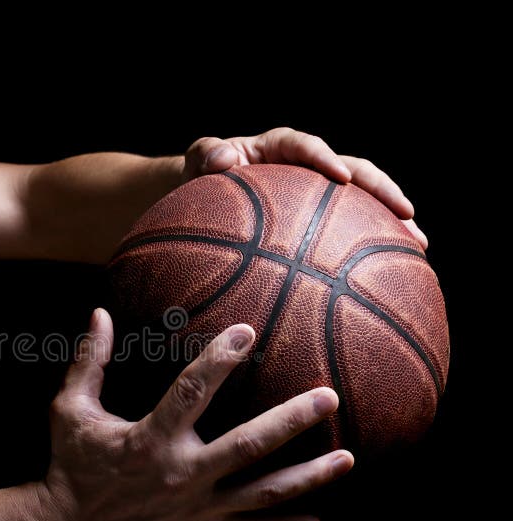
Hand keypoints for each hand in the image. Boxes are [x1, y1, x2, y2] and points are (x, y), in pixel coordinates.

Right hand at [41, 308, 353, 520]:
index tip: (246, 332)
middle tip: (329, 396)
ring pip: (261, 493)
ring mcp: (195, 507)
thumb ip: (88, 361)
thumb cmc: (70, 463)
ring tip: (347, 458)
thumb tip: (99, 313)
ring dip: (306, 476)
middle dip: (290, 420)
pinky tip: (315, 518)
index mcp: (148, 441)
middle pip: (247, 446)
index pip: (190, 392)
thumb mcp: (70, 409)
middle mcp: (180, 475)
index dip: (219, 359)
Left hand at [183, 128, 425, 248]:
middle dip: (384, 192)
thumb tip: (223, 159)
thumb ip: (206, 155)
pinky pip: (348, 231)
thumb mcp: (199, 159)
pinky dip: (367, 248)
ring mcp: (318, 193)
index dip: (324, 158)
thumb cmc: (202, 176)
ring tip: (418, 248)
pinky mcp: (320, 220)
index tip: (340, 178)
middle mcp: (307, 167)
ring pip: (362, 204)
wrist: (207, 193)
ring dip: (391, 223)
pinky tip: (386, 277)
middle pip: (355, 172)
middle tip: (410, 216)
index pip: (306, 146)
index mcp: (280, 147)